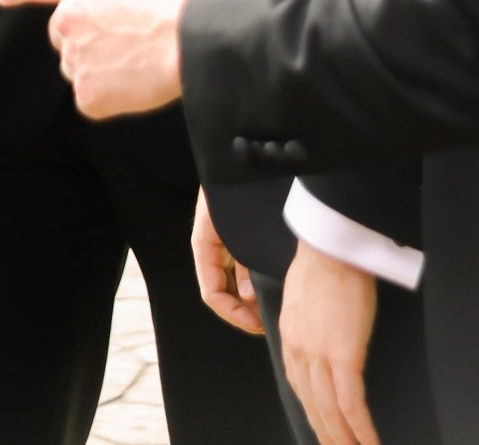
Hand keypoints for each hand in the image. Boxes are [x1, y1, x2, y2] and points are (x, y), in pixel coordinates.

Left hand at [0, 0, 191, 116]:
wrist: (186, 41)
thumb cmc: (171, 5)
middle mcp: (67, 20)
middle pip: (61, 38)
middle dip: (81, 42)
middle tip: (119, 47)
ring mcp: (74, 59)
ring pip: (77, 70)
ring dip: (96, 71)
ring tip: (134, 65)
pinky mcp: (86, 95)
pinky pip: (92, 102)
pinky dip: (109, 100)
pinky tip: (133, 87)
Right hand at [191, 190, 264, 335]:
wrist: (243, 154)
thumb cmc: (240, 186)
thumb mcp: (240, 227)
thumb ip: (243, 262)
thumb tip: (247, 295)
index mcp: (205, 243)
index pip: (212, 292)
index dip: (232, 314)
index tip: (256, 324)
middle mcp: (212, 245)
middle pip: (222, 289)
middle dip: (242, 309)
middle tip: (267, 320)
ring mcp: (224, 240)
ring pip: (232, 280)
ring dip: (249, 296)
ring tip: (273, 305)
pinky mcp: (237, 235)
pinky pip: (241, 265)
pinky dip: (253, 279)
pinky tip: (272, 284)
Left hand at [280, 242, 381, 444]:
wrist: (330, 247)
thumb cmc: (322, 264)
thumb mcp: (302, 298)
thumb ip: (306, 324)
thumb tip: (318, 336)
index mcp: (290, 338)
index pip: (300, 388)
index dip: (313, 413)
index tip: (322, 429)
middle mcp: (300, 352)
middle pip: (313, 406)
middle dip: (327, 434)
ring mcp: (320, 356)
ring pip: (331, 411)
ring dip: (344, 439)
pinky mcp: (344, 355)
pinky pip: (351, 403)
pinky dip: (361, 428)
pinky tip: (369, 443)